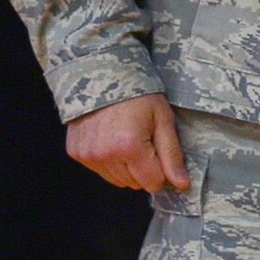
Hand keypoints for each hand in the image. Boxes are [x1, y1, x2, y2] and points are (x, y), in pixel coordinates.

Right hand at [65, 93, 188, 192]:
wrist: (103, 75)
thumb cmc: (138, 94)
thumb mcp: (163, 119)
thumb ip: (172, 155)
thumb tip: (183, 184)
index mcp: (129, 148)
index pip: (153, 183)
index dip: (162, 170)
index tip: (161, 151)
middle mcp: (105, 155)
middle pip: (134, 183)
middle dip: (144, 168)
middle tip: (144, 140)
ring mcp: (88, 156)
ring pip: (117, 180)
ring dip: (126, 166)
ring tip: (128, 138)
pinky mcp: (76, 153)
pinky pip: (99, 170)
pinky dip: (109, 160)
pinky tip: (112, 138)